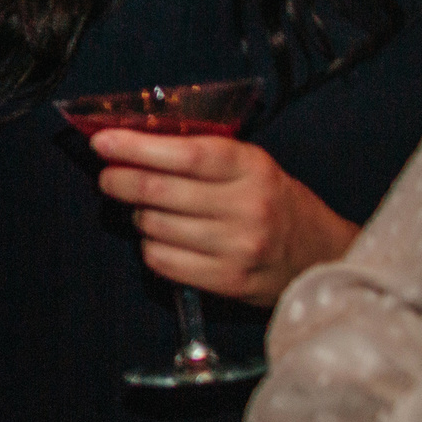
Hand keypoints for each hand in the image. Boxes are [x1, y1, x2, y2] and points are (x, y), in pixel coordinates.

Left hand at [88, 131, 357, 306]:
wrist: (320, 254)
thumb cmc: (272, 200)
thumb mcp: (249, 164)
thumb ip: (199, 153)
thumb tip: (131, 143)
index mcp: (252, 168)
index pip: (186, 155)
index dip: (137, 147)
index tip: (102, 141)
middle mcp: (247, 207)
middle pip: (159, 191)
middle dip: (119, 180)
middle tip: (108, 176)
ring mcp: (238, 247)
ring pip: (154, 226)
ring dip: (137, 215)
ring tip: (147, 210)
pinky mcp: (228, 280)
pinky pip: (161, 260)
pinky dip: (150, 246)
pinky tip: (162, 238)